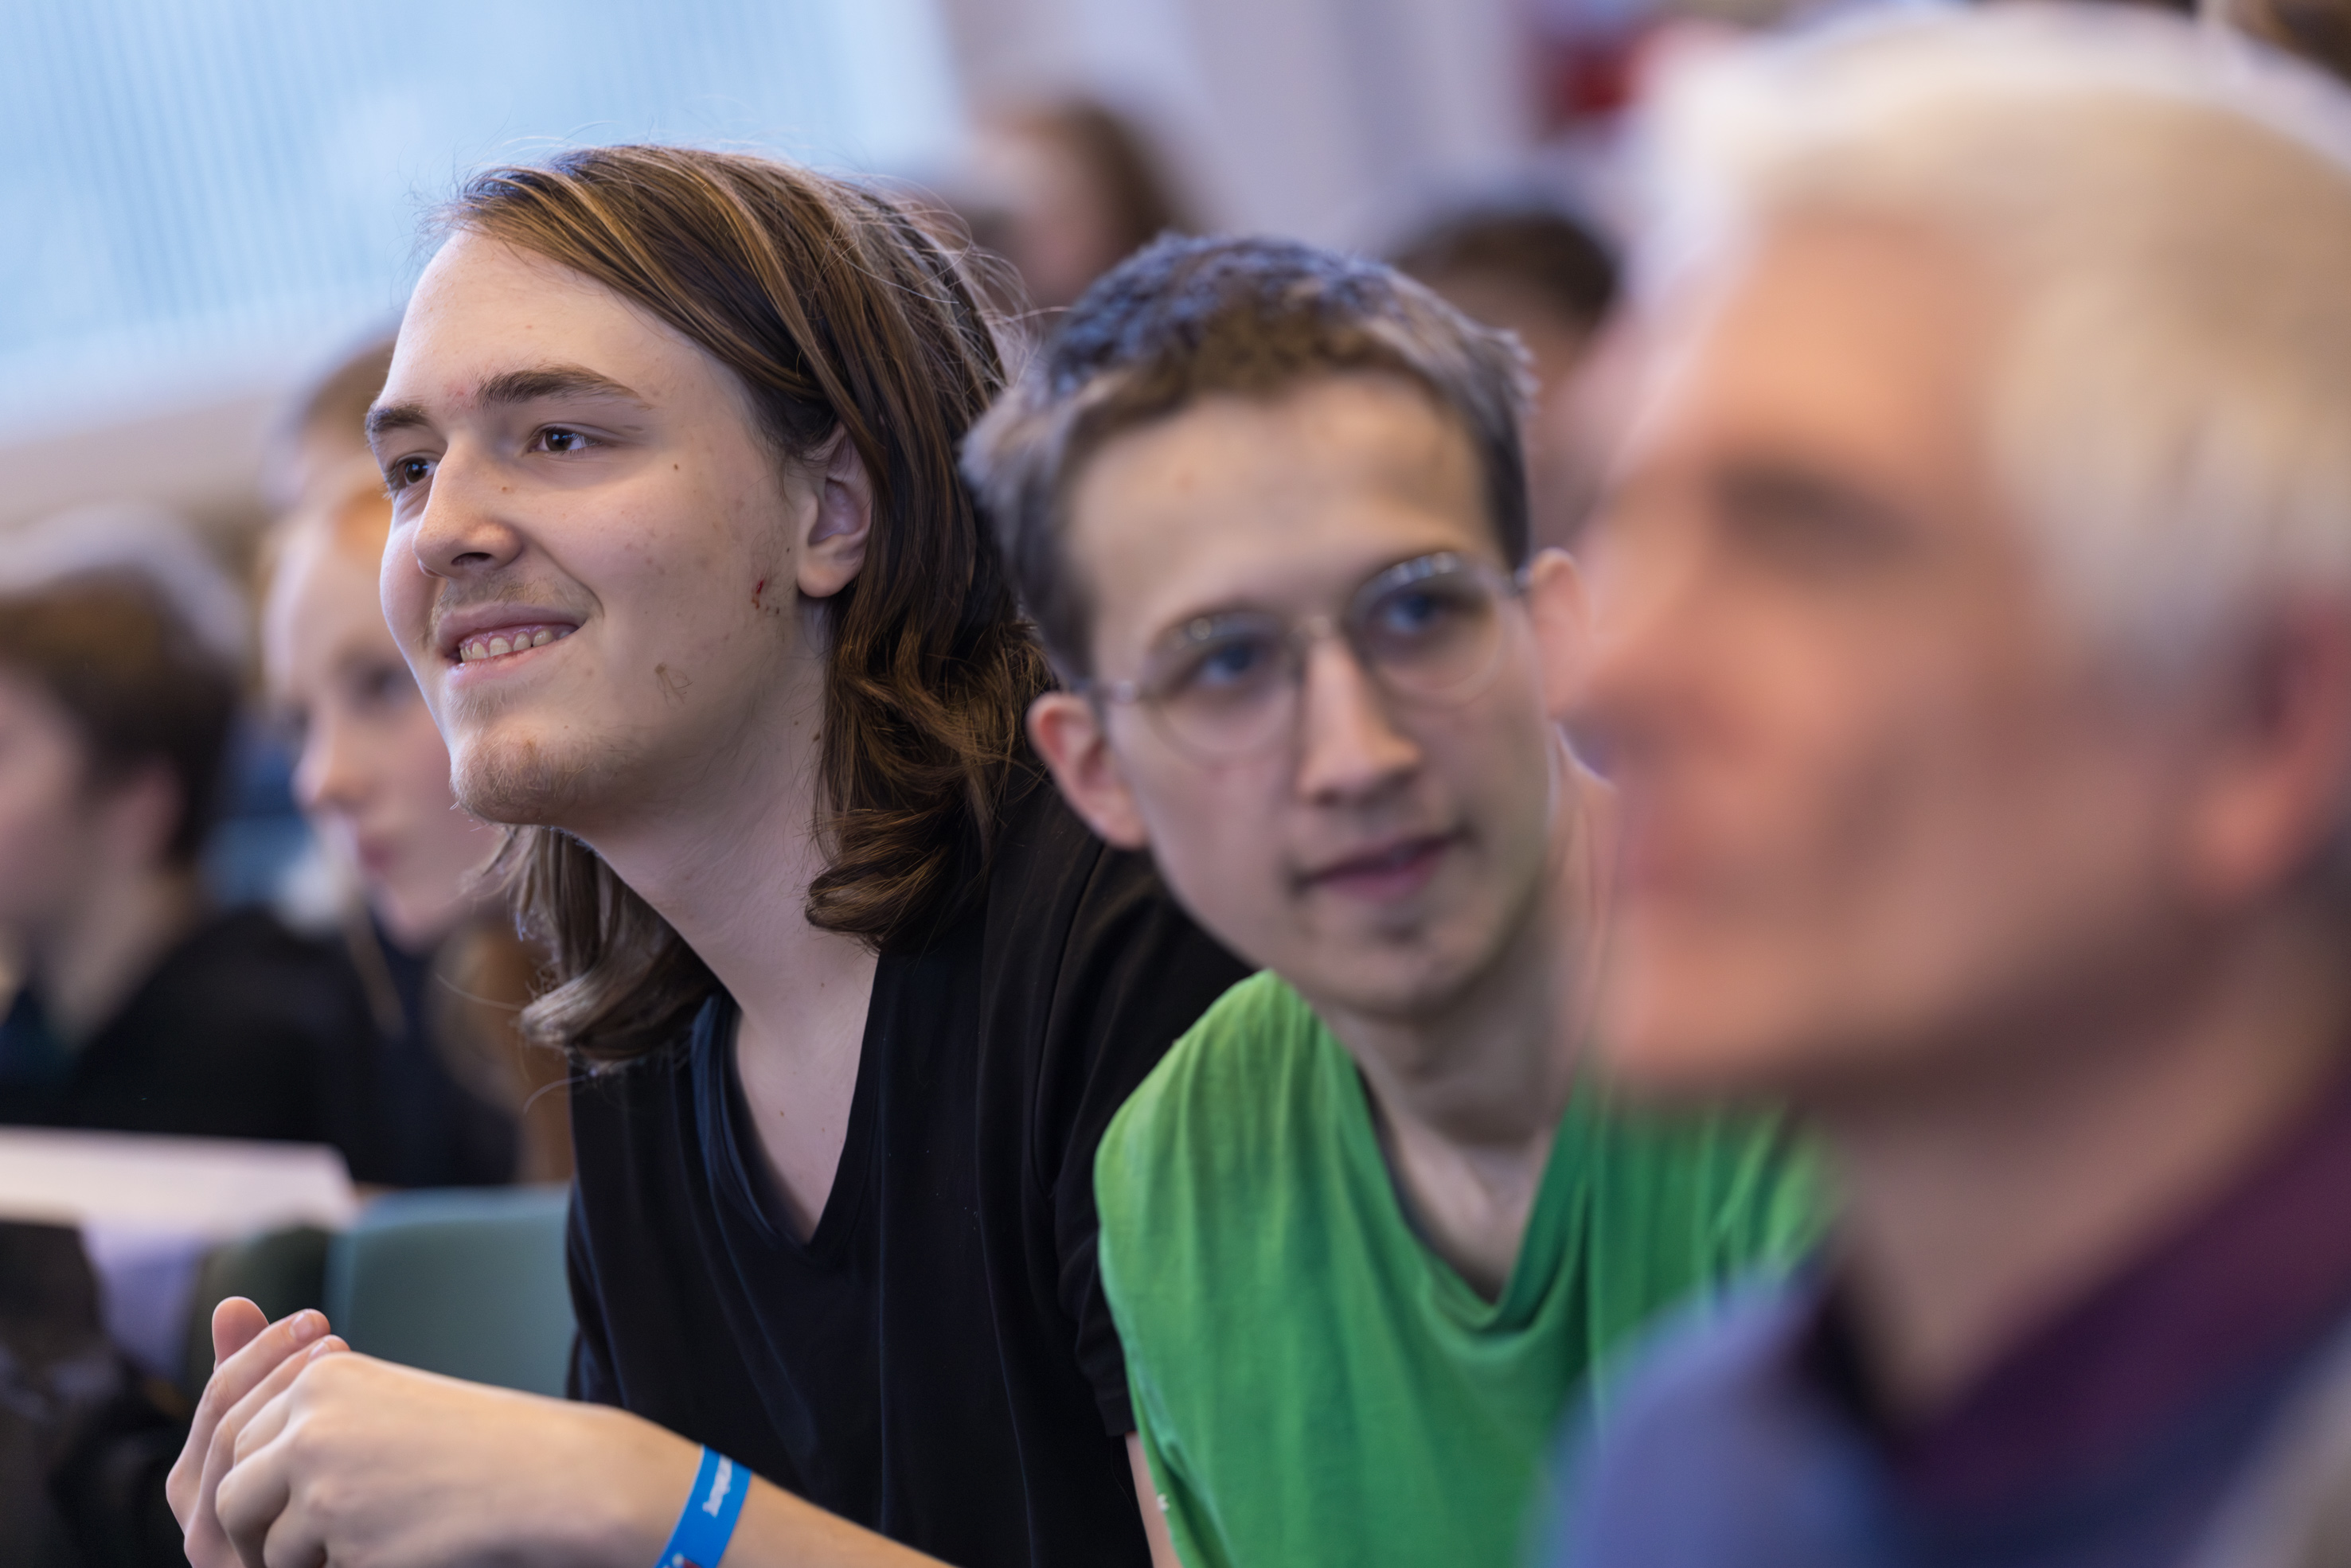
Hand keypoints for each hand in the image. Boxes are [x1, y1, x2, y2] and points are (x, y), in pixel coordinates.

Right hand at [167, 1299, 348, 1567]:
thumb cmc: (335, 1498)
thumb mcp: (293, 1435)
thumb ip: (258, 1381)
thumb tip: (231, 1303)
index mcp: (199, 1485)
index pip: (219, 1401)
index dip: (261, 1352)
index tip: (313, 1316)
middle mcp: (200, 1523)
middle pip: (225, 1425)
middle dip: (275, 1368)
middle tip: (326, 1327)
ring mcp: (226, 1554)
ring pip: (243, 1458)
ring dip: (288, 1398)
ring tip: (339, 1356)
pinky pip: (271, 1504)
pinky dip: (304, 1455)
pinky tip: (351, 1422)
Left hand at [214, 1351, 698, 1567]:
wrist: (546, 1474)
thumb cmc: (470, 1439)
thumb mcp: (380, 1401)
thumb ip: (304, 1406)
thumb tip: (231, 1383)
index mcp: (321, 1377)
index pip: (236, 1433)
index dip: (264, 1476)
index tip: (312, 1490)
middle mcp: (310, 1423)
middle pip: (230, 1490)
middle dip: (262, 1521)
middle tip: (325, 1527)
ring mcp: (323, 1484)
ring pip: (262, 1542)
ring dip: (301, 1553)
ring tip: (371, 1532)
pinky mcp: (344, 1539)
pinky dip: (347, 1566)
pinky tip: (398, 1546)